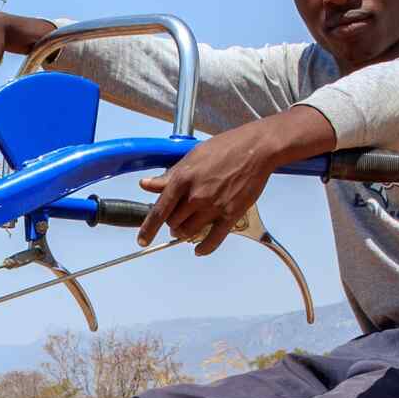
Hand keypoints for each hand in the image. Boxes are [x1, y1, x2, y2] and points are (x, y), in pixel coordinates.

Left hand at [137, 107, 336, 255]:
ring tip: (187, 227)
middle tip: (176, 217)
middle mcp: (196, 196)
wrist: (256, 149)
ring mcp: (213, 207)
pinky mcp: (231, 214)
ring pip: (189, 231)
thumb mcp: (192, 157)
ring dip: (184, 232)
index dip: (148, 228)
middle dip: (171, 223)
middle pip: (173, 223)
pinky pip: (214, 239)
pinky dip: (204, 248)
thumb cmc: (226, 148)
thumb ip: (169, 175)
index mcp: (182, 179)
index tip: (142, 239)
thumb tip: (147, 184)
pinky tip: (199, 250)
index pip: (159, 210)